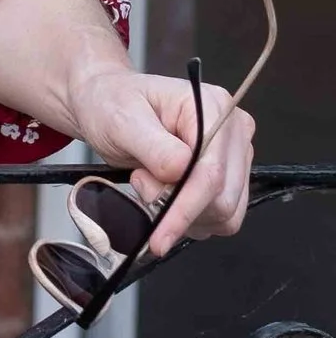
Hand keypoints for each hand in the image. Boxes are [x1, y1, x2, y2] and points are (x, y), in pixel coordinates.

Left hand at [67, 68, 255, 256]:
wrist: (104, 106)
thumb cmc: (112, 103)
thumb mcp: (121, 119)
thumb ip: (151, 145)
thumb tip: (180, 169)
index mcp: (214, 108)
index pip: (211, 172)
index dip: (187, 206)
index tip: (161, 234)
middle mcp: (233, 133)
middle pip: (222, 199)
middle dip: (177, 205)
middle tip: (140, 181)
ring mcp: (233, 158)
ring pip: (224, 214)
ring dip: (182, 213)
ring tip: (148, 181)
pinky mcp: (226, 180)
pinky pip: (218, 218)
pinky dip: (188, 218)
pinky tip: (163, 195)